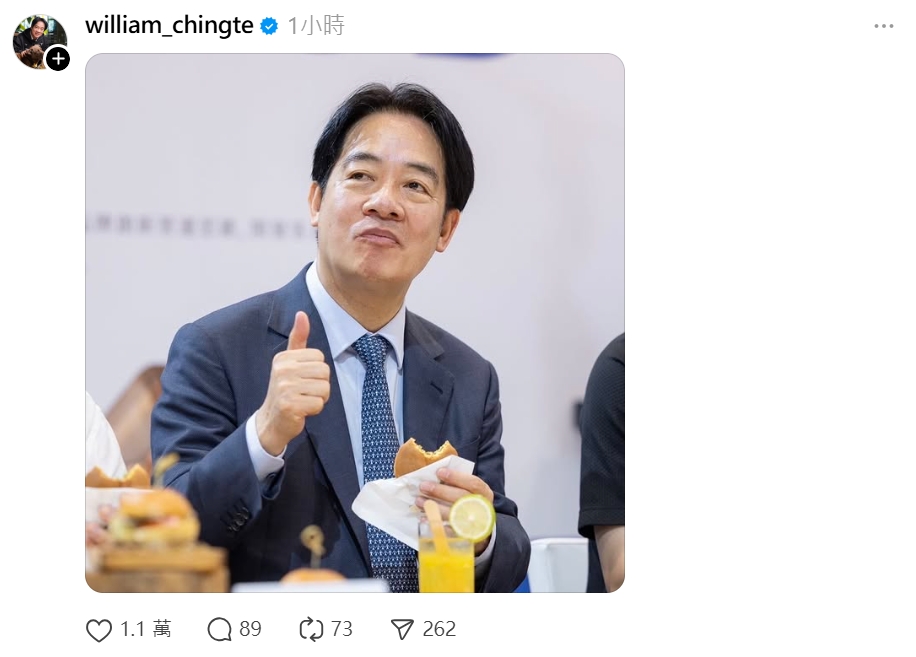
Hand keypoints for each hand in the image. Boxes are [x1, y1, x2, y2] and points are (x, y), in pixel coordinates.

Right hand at [256, 311, 330, 454]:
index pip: (320, 357)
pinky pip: (319, 403)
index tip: (302, 379)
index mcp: (284, 358)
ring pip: (324, 389)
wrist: (271, 421)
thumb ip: (298, 339)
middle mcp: (282, 370)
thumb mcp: (290, 362)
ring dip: (318, 398)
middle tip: (304, 392)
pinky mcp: (290, 405)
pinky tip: (302, 411)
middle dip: (320, 386)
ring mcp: (285, 388)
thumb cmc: (286, 389)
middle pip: (324, 372)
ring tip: (303, 400)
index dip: (317, 372)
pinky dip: (314, 410)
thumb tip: (301, 314)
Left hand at [416, 468, 494, 554]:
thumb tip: (437, 475)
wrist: (481, 528)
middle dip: (440, 491)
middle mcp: (481, 508)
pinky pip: (448, 531)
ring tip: (419, 501)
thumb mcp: (472, 490)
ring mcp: (473, 523)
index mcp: (484, 493)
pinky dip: (435, 524)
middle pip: (460, 497)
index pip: (473, 483)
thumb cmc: (471, 503)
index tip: (439, 472)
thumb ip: (459, 483)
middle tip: (423, 486)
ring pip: (452, 514)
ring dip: (434, 507)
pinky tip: (424, 518)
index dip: (456, 477)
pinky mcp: (463, 536)